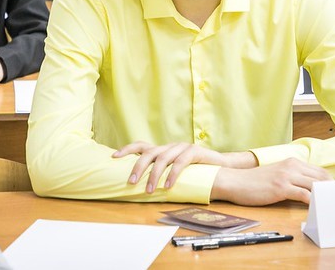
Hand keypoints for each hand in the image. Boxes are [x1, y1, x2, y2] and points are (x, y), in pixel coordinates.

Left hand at [113, 141, 230, 193]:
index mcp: (163, 150)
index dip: (127, 149)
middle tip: (131, 182)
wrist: (221, 167)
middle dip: (138, 167)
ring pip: (163, 158)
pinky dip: (172, 175)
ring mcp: (182, 147)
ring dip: (154, 175)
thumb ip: (160, 174)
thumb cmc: (195, 172)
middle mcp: (170, 146)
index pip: (141, 145)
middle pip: (149, 152)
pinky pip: (180, 162)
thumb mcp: (173, 172)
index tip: (113, 157)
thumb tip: (140, 188)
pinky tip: (168, 186)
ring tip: (150, 190)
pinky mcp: (194, 151)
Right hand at [211, 157, 331, 205]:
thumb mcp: (277, 173)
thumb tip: (309, 189)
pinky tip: (316, 209)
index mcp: (292, 162)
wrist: (235, 181)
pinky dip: (313, 202)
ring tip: (331, 206)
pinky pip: (304, 195)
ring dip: (325, 196)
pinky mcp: (280, 187)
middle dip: (332, 190)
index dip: (331, 183)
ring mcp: (286, 176)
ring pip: (315, 185)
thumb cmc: (254, 181)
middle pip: (322, 177)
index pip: (320, 171)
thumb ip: (293, 177)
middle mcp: (292, 166)